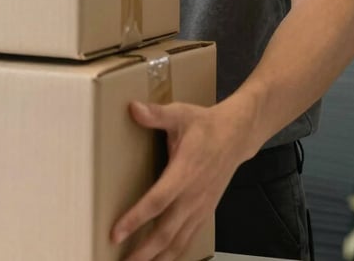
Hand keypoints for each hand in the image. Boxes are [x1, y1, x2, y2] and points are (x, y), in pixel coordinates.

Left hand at [111, 100, 249, 260]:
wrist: (236, 136)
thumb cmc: (205, 125)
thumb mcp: (180, 114)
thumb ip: (156, 114)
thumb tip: (133, 108)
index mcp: (184, 173)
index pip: (157, 201)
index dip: (136, 219)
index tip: (116, 234)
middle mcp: (193, 196)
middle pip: (166, 232)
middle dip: (144, 252)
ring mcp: (201, 207)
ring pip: (179, 241)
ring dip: (158, 257)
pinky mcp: (205, 210)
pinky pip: (189, 237)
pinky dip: (175, 252)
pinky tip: (161, 258)